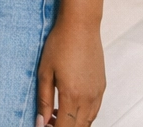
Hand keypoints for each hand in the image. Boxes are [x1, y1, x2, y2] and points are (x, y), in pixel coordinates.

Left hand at [37, 0, 106, 126]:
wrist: (81, 26)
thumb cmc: (60, 44)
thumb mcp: (45, 72)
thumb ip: (43, 100)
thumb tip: (41, 122)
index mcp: (71, 95)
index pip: (64, 126)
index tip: (43, 126)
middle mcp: (88, 97)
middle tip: (48, 122)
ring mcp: (97, 93)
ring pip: (88, 121)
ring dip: (73, 123)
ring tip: (56, 115)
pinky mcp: (102, 87)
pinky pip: (95, 110)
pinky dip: (83, 115)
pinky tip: (70, 107)